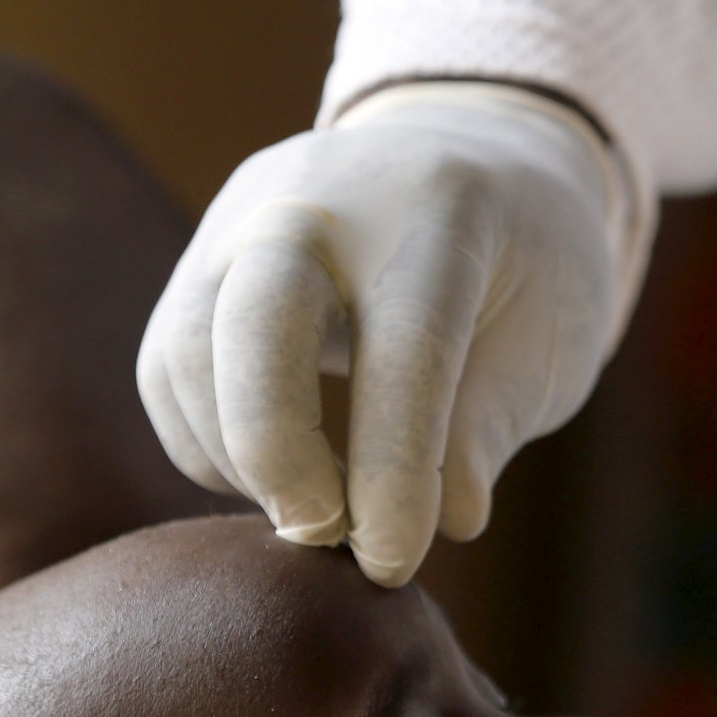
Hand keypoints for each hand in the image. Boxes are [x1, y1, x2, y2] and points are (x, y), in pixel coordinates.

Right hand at [138, 83, 641, 585]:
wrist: (464, 152)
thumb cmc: (526, 265)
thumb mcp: (552, 334)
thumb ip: (493, 421)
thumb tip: (447, 520)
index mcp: (439, 209)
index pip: (403, 351)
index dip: (392, 471)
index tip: (392, 564)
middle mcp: (321, 196)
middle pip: (255, 323)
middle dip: (277, 453)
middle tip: (323, 536)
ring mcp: (242, 218)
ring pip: (185, 352)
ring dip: (238, 461)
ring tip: (315, 513)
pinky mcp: (198, 257)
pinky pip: (165, 368)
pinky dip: (207, 446)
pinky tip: (277, 478)